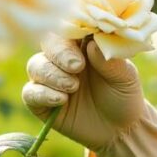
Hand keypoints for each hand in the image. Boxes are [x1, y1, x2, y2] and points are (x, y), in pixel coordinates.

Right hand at [21, 34, 146, 150]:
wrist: (120, 130)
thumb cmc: (124, 95)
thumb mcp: (125, 77)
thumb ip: (110, 61)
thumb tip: (93, 44)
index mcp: (84, 44)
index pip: (70, 27)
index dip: (73, 29)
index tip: (84, 39)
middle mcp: (63, 58)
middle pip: (48, 43)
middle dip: (60, 53)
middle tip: (77, 66)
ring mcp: (51, 79)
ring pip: (36, 65)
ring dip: (53, 75)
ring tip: (73, 87)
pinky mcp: (41, 102)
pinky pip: (30, 92)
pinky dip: (42, 94)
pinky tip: (61, 100)